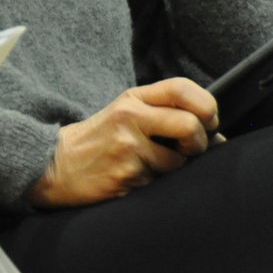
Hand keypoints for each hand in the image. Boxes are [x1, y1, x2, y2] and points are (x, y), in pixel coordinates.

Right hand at [27, 79, 220, 207]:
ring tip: (148, 165)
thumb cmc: (99, 141)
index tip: (209, 122)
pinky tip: (133, 177)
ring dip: (173, 169)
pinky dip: (154, 184)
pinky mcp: (126, 173)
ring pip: (179, 161)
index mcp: (133, 98)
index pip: (183, 88)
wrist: (55, 165)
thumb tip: (217, 136)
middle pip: (190, 125)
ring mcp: (128, 146)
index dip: (207, 107)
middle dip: (200, 143)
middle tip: (189, 150)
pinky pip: (160, 181)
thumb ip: (165, 115)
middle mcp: (130, 117)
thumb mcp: (126, 114)